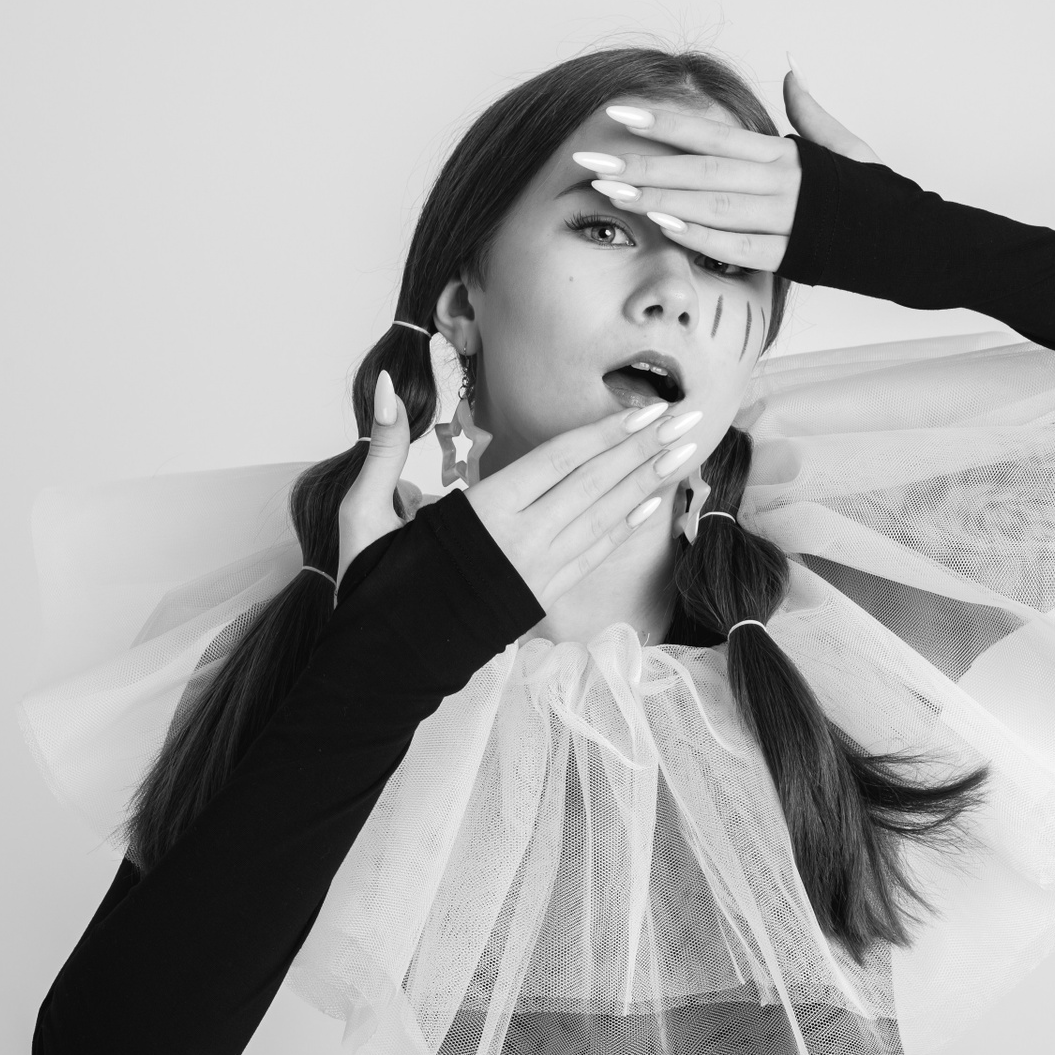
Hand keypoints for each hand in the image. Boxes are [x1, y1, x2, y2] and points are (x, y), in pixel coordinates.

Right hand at [337, 374, 705, 607]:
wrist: (386, 666)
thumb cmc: (373, 590)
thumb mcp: (364, 515)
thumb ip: (383, 449)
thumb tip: (389, 388)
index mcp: (483, 515)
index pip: (559, 461)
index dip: (606, 434)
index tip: (648, 410)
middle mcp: (521, 541)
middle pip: (594, 485)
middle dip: (645, 450)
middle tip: (690, 420)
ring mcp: (538, 572)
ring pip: (603, 518)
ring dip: (647, 483)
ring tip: (684, 453)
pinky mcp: (543, 597)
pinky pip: (593, 555)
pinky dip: (624, 527)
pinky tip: (651, 506)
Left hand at [575, 67, 883, 271]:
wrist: (918, 242)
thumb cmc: (875, 196)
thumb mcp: (845, 149)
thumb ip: (811, 115)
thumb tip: (791, 74)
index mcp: (787, 155)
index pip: (714, 134)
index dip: (665, 122)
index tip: (620, 115)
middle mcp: (783, 184)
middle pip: (701, 170)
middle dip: (643, 164)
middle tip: (594, 161)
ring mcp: (787, 221)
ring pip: (712, 207)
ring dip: (659, 199)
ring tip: (613, 191)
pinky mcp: (793, 257)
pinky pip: (738, 248)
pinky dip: (701, 237)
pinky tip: (664, 226)